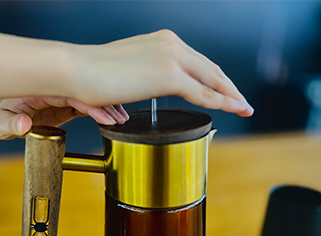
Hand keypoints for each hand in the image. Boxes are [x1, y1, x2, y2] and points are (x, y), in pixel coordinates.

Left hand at [0, 96, 128, 139]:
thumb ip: (9, 125)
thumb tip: (24, 126)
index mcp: (42, 89)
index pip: (72, 93)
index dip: (91, 104)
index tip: (106, 116)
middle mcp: (55, 88)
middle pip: (86, 90)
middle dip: (105, 102)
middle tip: (121, 118)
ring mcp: (62, 95)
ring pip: (89, 95)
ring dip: (107, 105)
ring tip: (123, 119)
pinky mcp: (65, 104)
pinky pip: (87, 103)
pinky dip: (101, 109)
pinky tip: (113, 117)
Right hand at [68, 30, 252, 116]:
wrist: (77, 70)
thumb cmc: (92, 74)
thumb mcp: (127, 69)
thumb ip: (145, 74)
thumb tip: (148, 88)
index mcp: (161, 41)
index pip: (196, 60)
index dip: (214, 76)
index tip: (224, 88)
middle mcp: (170, 44)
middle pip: (210, 67)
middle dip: (228, 86)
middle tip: (241, 101)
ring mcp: (172, 57)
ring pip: (212, 78)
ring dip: (230, 95)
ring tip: (243, 108)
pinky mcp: (169, 75)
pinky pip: (204, 93)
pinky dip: (222, 102)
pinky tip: (233, 109)